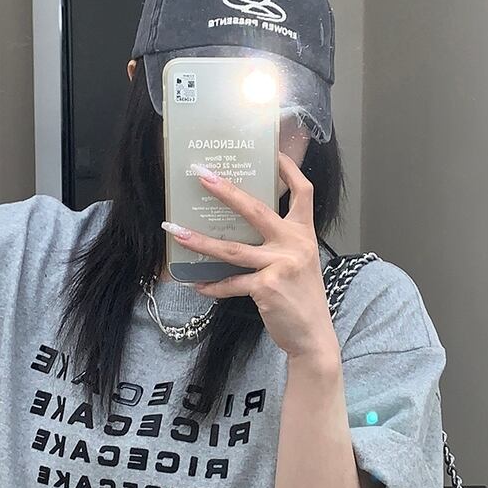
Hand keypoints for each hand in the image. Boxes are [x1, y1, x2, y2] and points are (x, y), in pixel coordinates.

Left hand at [160, 151, 337, 362]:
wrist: (313, 336)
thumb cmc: (302, 299)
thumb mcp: (299, 263)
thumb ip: (279, 244)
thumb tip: (240, 230)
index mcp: (304, 233)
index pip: (303, 191)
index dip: (289, 168)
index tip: (272, 151)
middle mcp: (294, 244)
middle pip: (256, 209)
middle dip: (225, 190)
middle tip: (200, 174)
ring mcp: (280, 265)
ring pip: (232, 249)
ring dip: (200, 240)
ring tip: (175, 231)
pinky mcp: (266, 288)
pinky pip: (231, 283)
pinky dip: (212, 286)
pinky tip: (196, 284)